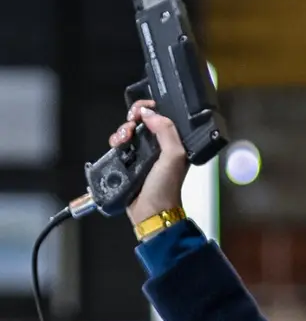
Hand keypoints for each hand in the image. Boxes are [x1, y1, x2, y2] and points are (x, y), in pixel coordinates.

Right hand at [108, 99, 188, 226]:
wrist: (150, 211)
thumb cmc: (166, 186)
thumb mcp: (174, 156)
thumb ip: (166, 131)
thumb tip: (149, 113)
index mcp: (173, 144)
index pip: (162, 118)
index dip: (151, 109)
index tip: (142, 110)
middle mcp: (159, 147)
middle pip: (143, 121)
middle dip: (134, 118)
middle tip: (131, 124)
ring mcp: (142, 154)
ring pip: (129, 131)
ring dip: (123, 130)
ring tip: (123, 138)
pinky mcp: (128, 162)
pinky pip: (119, 144)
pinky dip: (116, 140)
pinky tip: (116, 144)